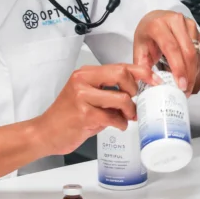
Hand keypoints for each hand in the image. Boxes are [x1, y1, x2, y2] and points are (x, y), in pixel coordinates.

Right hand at [37, 64, 158, 155]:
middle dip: (134, 90)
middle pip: (122, 75)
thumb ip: (108, 90)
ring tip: (127, 117)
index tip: (154, 80)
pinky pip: (113, 118)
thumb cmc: (68, 115)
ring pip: (121, 98)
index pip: (119, 66)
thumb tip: (136, 90)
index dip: (141, 72)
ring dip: (129, 110)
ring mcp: (83, 97)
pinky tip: (116, 125)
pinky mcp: (84, 115)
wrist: (45, 132)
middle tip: (134, 102)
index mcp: (86, 73)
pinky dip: (120, 123)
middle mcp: (83, 81)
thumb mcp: (87, 96)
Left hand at [134, 10, 199, 94]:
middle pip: (187, 51)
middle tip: (186, 90)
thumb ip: (143, 68)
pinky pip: (199, 49)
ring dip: (193, 70)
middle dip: (189, 74)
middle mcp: (174, 20)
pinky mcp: (195, 28)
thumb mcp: (139, 49)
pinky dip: (195, 64)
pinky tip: (189, 73)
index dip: (178, 68)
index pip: (171, 48)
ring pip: (196, 51)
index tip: (181, 85)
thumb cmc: (147, 34)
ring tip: (187, 84)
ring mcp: (186, 23)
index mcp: (157, 25)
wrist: (154, 19)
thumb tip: (153, 84)